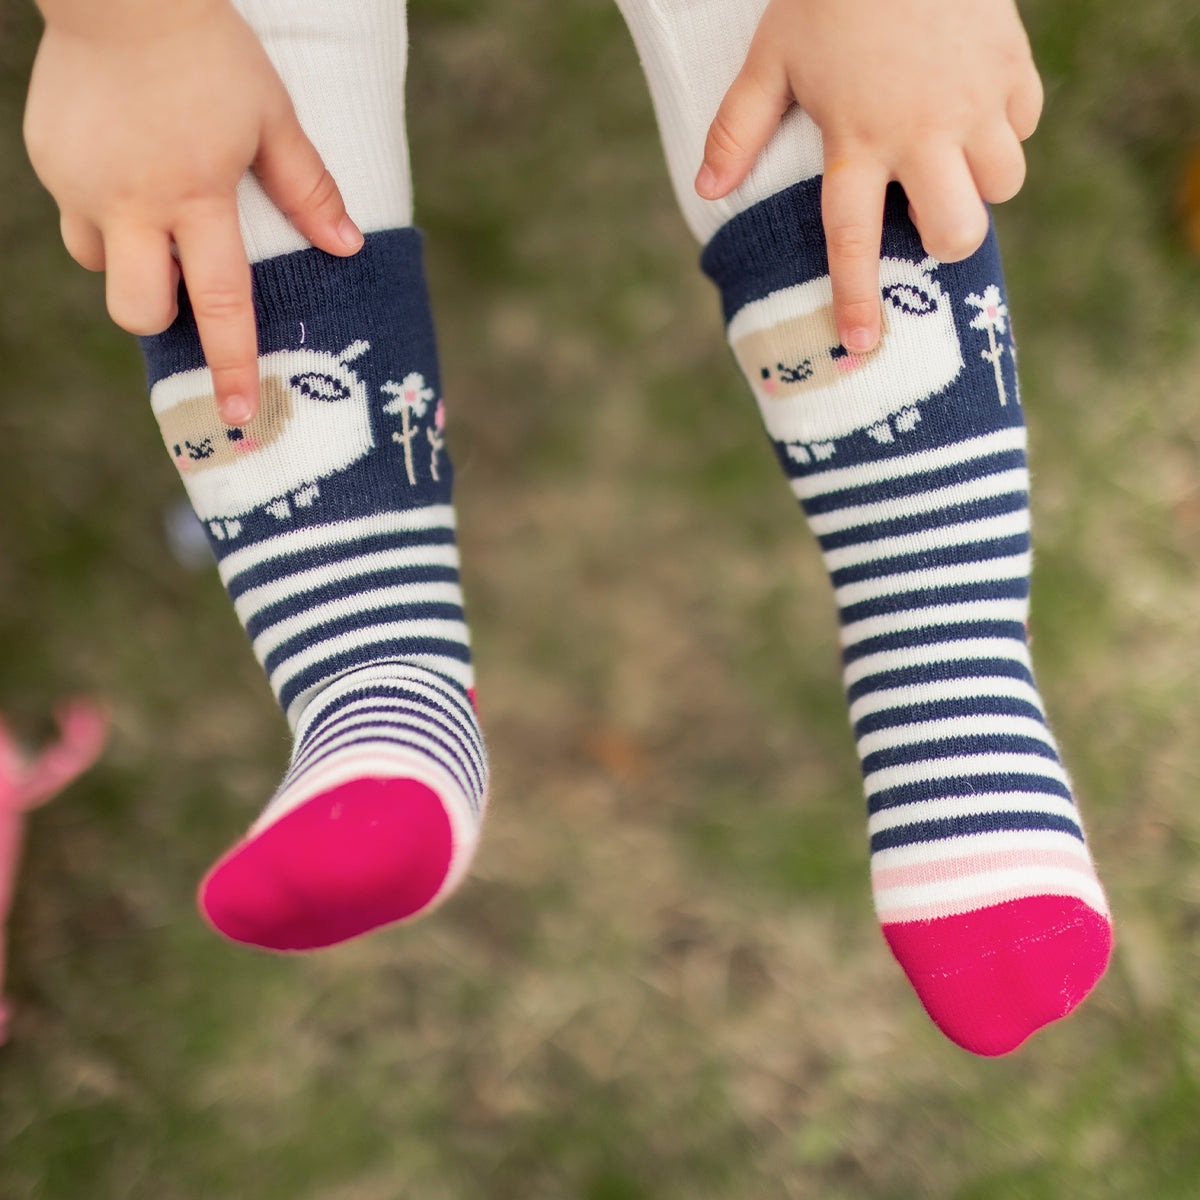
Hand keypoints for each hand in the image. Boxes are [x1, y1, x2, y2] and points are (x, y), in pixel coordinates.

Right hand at [23, 0, 362, 423]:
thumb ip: (308, 188)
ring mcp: (80, 185)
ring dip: (131, 264)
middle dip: (163, 321)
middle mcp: (132, 203)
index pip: (220, 304)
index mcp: (195, 196)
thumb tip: (348, 247)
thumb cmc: (210, 51)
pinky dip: (105, 212)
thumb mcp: (272, 116)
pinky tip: (126, 167)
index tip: (236, 415)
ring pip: (98, 268)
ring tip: (157, 216)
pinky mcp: (48, 162)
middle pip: (138, 310)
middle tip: (184, 289)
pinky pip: (76, 216)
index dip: (230, 364)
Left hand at [695, 0, 1041, 353]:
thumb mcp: (772, 55)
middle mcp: (923, 131)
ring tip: (948, 156)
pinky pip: (1025, 126)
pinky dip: (1004, 128)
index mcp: (857, 138)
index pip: (853, 239)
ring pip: (1003, 184)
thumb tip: (707, 189)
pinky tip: (972, 105)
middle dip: (948, 243)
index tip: (863, 345)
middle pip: (958, 230)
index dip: (858, 298)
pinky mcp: (1013, 65)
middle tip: (926, 217)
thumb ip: (739, 127)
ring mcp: (975, 100)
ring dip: (978, 185)